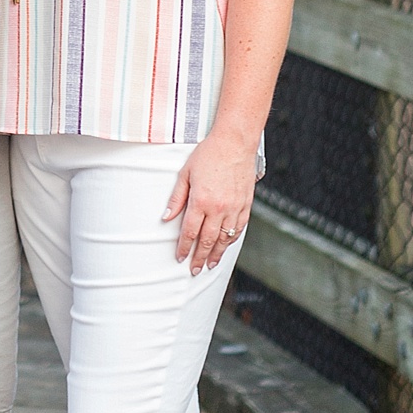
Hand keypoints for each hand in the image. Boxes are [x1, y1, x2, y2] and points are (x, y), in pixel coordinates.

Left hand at [163, 133, 257, 274]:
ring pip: (225, 238)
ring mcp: (234, 207)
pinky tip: (227, 245)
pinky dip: (232, 240)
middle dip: (200, 257)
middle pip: (208, 240)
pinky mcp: (246, 204)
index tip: (180, 257)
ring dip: (217, 253)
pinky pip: (240, 228)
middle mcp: (219, 208)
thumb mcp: (185, 173)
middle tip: (194, 270)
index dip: (184, 248)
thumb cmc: (208, 154)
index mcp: (201, 201)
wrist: (235, 142)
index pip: (190, 232)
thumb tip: (166, 217)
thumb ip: (176, 198)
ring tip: (210, 264)